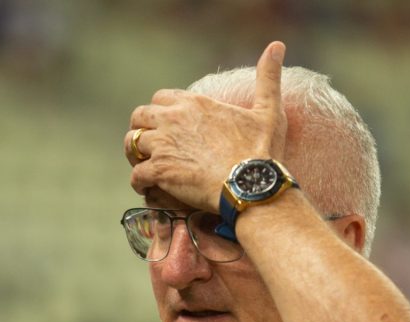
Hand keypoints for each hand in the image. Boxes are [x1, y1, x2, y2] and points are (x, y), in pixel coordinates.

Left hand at [126, 41, 287, 210]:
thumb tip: (277, 46)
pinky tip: (150, 188)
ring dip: (136, 155)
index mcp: (194, 104)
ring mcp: (163, 145)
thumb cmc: (262, 150)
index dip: (162, 111)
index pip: (161, 98)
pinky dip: (140, 183)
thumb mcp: (269, 110)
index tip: (168, 125)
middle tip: (150, 145)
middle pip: (139, 117)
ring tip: (145, 166)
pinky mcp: (159, 172)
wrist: (252, 185)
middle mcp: (173, 119)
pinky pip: (136, 175)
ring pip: (131, 144)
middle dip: (141, 130)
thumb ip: (268, 78)